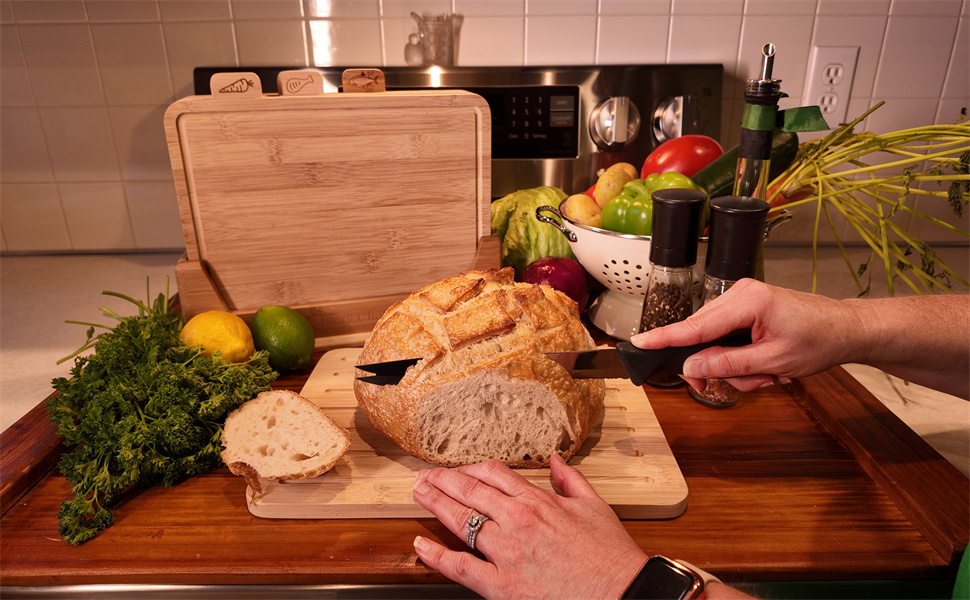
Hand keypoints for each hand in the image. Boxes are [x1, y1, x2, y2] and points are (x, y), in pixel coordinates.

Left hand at [411, 455, 647, 599]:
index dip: (469, 470)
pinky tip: (421, 546)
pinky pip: (460, 567)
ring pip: (460, 521)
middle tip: (424, 477)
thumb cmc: (611, 557)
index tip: (458, 470)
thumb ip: (570, 480)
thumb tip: (555, 460)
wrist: (621, 594)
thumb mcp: (594, 507)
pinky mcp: (501, 585)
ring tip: (418, 495)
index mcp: (538, 501)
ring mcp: (506, 553)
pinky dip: (436, 556)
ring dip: (435, 504)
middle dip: (442, 481)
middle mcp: (517, 522)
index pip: (493, 474)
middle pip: (469, 492)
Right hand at [630, 278, 861, 391]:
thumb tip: (692, 367)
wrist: (846, 329)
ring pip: (713, 342)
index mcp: (747, 301)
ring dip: (736, 367)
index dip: (665, 338)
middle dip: (716, 366)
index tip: (639, 344)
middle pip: (701, 336)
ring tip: (768, 373)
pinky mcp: (745, 309)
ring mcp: (741, 300)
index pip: (696, 326)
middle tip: (730, 384)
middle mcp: (739, 294)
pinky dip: (741, 359)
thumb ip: (728, 364)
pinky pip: (726, 339)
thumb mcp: (773, 361)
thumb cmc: (820, 339)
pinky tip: (765, 366)